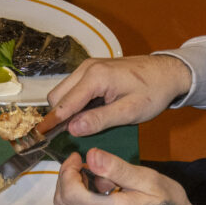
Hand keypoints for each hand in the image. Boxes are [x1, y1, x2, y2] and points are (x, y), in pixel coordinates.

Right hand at [47, 54, 192, 134]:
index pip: (64, 104)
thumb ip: (99, 120)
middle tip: (65, 137)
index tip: (36, 137)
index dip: (50, 123)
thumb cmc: (153, 92)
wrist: (169, 72)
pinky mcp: (92, 70)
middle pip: (56, 97)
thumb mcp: (129, 111)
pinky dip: (72, 104)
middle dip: (57, 117)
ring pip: (62, 93)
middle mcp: (87, 68)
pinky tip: (86, 115)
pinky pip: (72, 89)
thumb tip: (72, 128)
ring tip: (79, 126)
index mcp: (95, 77)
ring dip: (65, 110)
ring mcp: (88, 67)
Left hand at [54, 149, 205, 204]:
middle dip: (65, 181)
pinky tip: (93, 202)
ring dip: (69, 196)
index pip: (71, 194)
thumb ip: (117, 169)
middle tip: (82, 167)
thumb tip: (90, 155)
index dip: (66, 172)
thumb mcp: (149, 181)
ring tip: (91, 184)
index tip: (76, 158)